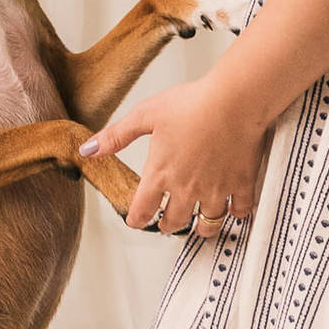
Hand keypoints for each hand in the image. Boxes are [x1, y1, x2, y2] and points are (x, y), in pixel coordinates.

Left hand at [81, 75, 269, 236]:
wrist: (233, 102)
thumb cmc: (190, 104)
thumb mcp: (146, 114)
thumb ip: (116, 135)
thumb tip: (87, 149)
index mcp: (160, 174)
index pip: (142, 210)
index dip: (136, 219)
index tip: (136, 221)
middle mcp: (186, 189)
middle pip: (174, 222)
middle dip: (168, 224)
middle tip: (167, 221)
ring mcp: (215, 191)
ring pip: (207, 224)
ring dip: (201, 227)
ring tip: (199, 223)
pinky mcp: (241, 185)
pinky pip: (239, 211)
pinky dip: (236, 213)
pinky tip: (233, 208)